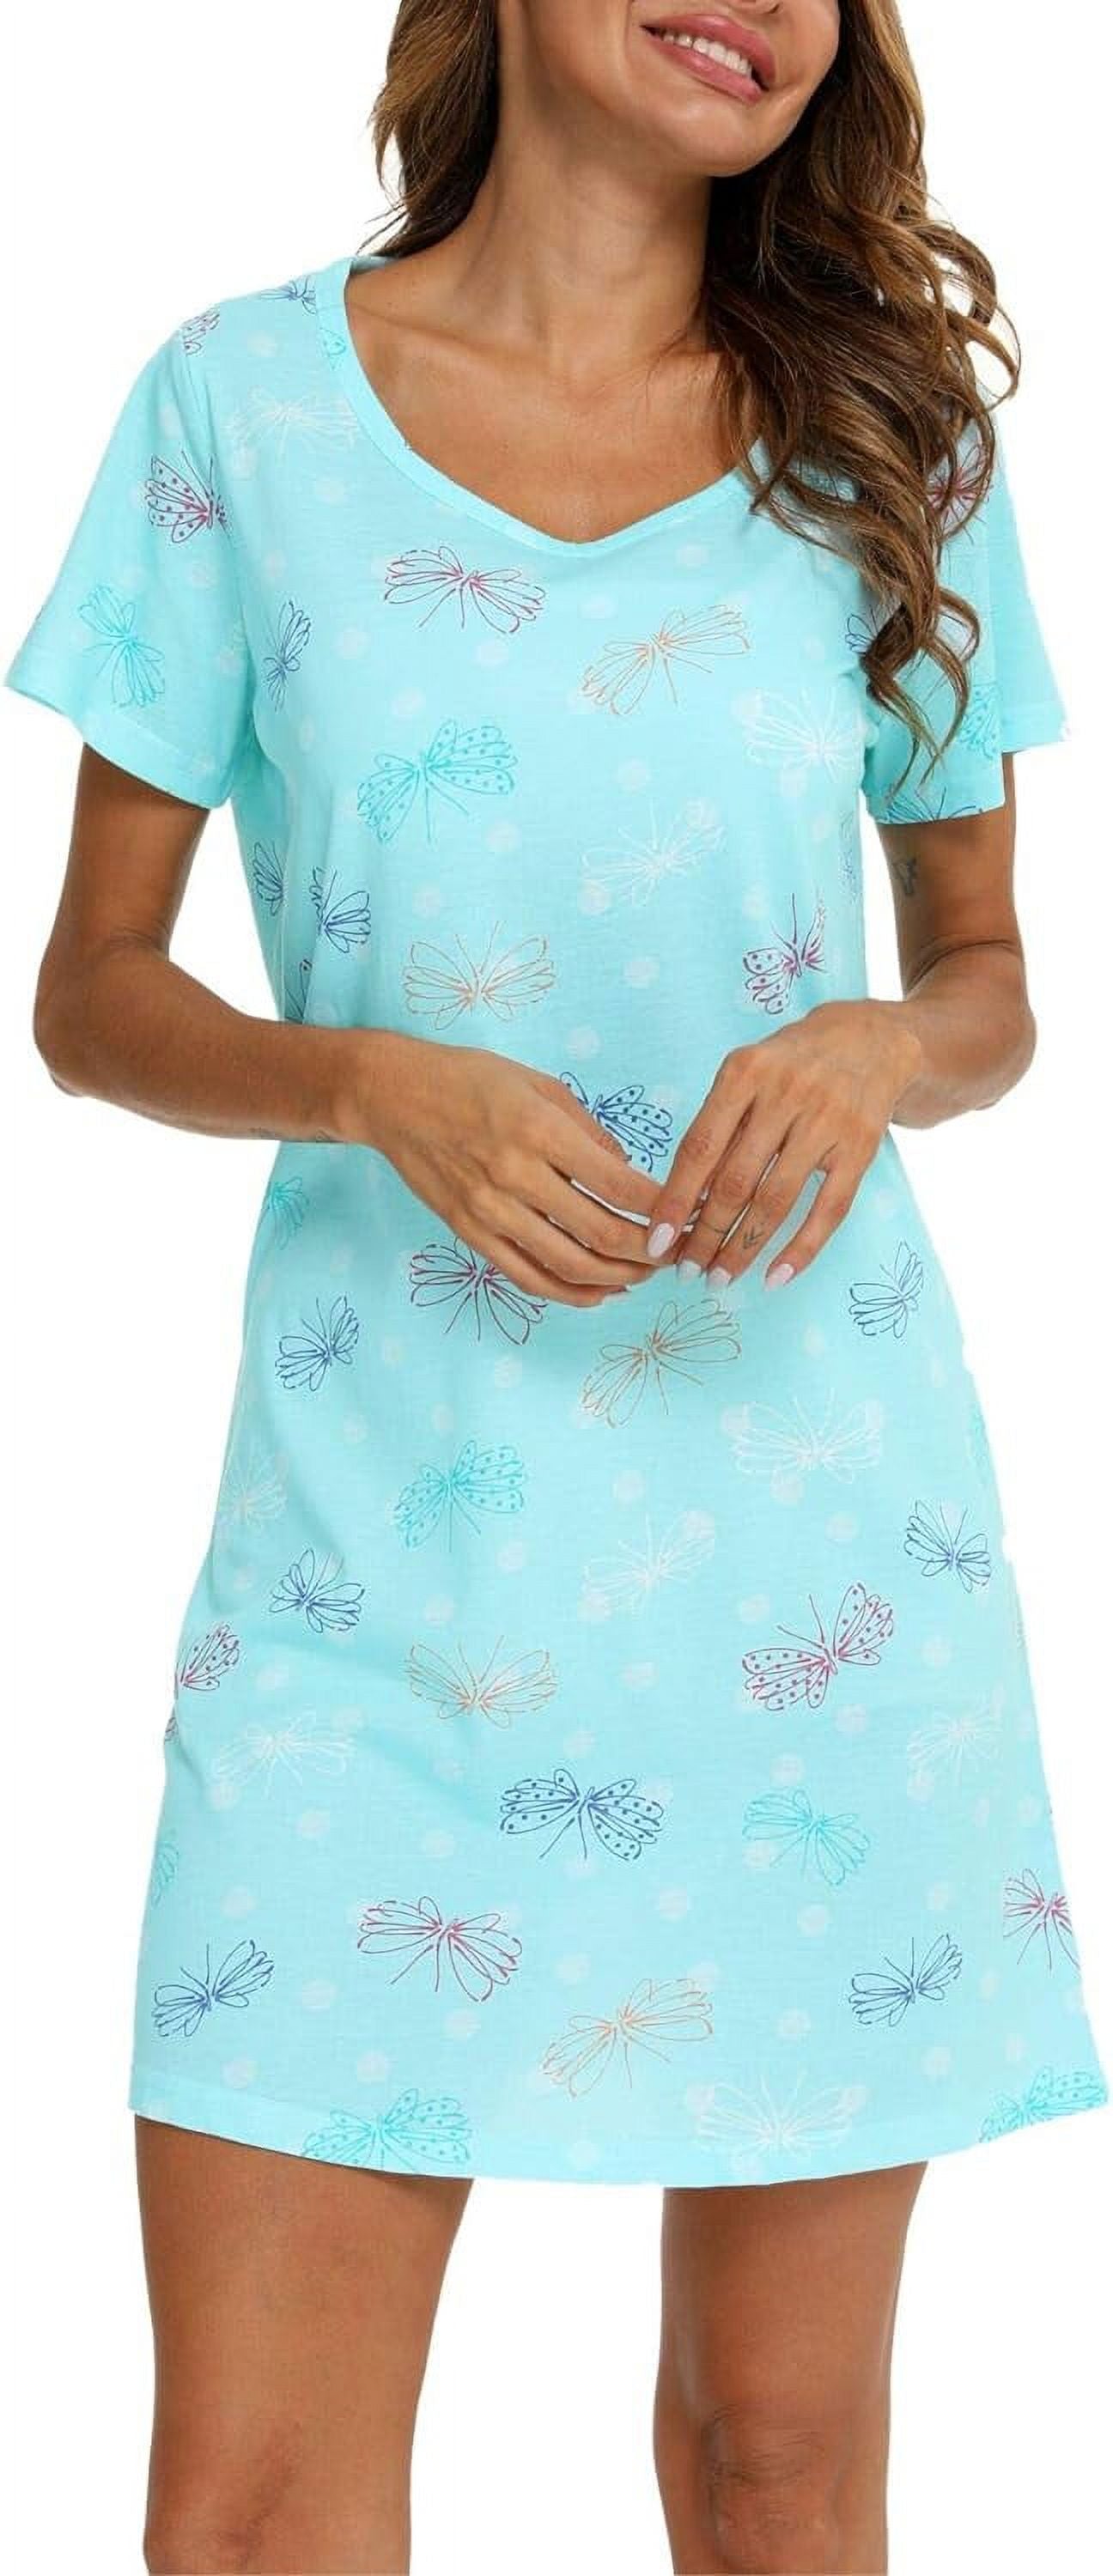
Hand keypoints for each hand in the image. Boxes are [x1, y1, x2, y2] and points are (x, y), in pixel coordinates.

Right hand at [346, 1032, 664, 1307]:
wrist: (393, 1096)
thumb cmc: (470, 1080)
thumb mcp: (539, 1084)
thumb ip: (588, 1131)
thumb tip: (628, 1174)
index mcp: (540, 1130)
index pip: (618, 1184)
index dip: (661, 1208)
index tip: (687, 1214)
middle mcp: (516, 1175)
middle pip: (599, 1232)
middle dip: (648, 1251)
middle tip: (675, 1252)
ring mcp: (490, 1210)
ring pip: (567, 1264)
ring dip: (616, 1277)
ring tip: (643, 1274)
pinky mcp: (470, 1232)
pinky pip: (526, 1276)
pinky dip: (568, 1292)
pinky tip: (598, 1292)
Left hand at [644, 1001, 924, 1291]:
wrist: (871, 1040)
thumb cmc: (790, 1064)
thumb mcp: (747, 1074)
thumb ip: (718, 1126)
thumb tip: (681, 1202)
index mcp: (745, 1072)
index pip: (699, 1149)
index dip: (675, 1201)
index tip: (655, 1241)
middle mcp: (786, 1094)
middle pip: (735, 1181)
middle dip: (705, 1234)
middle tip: (686, 1270)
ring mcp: (827, 1121)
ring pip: (776, 1200)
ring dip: (743, 1247)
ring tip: (720, 1277)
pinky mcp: (860, 1147)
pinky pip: (829, 1209)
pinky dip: (801, 1249)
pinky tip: (775, 1277)